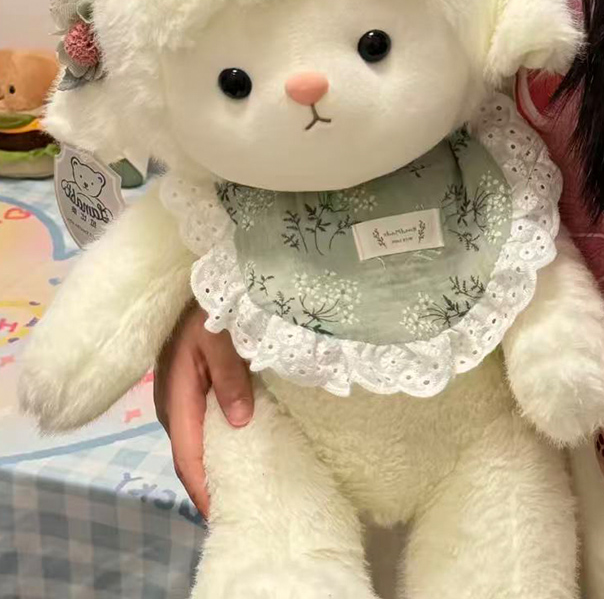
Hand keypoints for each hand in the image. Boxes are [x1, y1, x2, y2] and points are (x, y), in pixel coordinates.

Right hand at [154, 302, 253, 517]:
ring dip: (210, 465)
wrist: (191, 284)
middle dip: (206, 484)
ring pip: (192, 441)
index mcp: (177, 396)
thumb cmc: (205, 309)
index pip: (187, 455)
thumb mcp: (221, 338)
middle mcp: (170, 404)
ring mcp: (175, 397)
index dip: (202, 487)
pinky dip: (212, 444)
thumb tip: (239, 422)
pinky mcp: (184, 389)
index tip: (221, 514)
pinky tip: (233, 448)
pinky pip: (197, 426)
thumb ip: (230, 378)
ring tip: (238, 485)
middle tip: (237, 507)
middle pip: (187, 455)